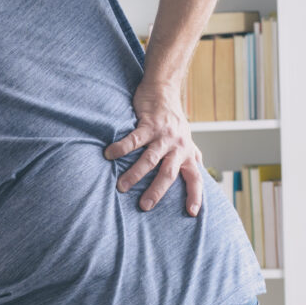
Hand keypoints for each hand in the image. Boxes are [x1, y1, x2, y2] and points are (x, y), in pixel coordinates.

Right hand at [104, 79, 202, 215]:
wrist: (163, 90)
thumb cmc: (172, 120)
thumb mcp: (185, 140)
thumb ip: (189, 156)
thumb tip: (196, 171)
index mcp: (187, 153)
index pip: (195, 178)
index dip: (195, 195)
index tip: (192, 213)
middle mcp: (178, 146)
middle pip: (169, 173)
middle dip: (157, 191)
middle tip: (144, 206)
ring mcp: (164, 135)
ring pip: (150, 159)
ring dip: (135, 174)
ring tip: (121, 187)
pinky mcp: (150, 124)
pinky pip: (134, 139)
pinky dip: (121, 148)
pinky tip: (109, 155)